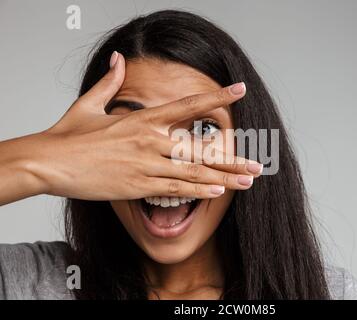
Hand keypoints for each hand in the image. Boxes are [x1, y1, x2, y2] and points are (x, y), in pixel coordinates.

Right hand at [30, 52, 261, 200]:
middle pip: (200, 148)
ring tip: (247, 182)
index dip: (217, 97)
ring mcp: (145, 164)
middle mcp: (150, 140)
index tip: (240, 90)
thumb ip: (111, 81)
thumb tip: (119, 58)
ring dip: (223, 178)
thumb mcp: (90, 104)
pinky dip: (197, 191)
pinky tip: (217, 193)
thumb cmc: (68, 135)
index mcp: (142, 118)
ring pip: (192, 172)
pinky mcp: (136, 185)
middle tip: (257, 165)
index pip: (188, 105)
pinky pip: (173, 188)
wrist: (47, 162)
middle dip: (231, 158)